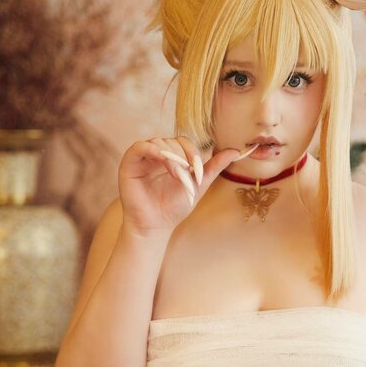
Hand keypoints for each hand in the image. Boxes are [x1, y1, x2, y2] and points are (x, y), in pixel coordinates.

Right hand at [118, 136, 259, 235]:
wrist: (157, 225)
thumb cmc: (175, 207)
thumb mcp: (198, 184)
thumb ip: (214, 167)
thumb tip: (235, 151)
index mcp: (172, 157)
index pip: (184, 143)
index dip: (193, 153)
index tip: (198, 172)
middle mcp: (156, 155)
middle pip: (172, 141)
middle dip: (183, 157)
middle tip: (188, 176)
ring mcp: (143, 157)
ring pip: (159, 142)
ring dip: (172, 157)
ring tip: (177, 175)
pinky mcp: (130, 162)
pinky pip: (140, 147)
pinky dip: (153, 150)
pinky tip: (162, 160)